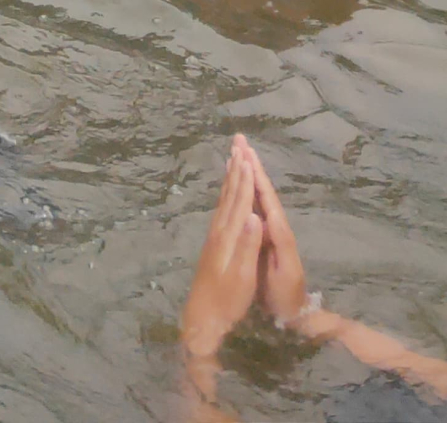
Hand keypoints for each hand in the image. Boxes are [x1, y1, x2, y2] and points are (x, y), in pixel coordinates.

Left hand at [180, 141, 263, 361]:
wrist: (203, 315)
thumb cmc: (227, 299)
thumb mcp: (243, 276)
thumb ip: (249, 246)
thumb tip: (256, 216)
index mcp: (229, 236)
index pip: (240, 201)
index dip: (246, 178)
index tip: (249, 155)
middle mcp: (220, 230)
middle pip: (230, 194)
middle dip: (236, 169)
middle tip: (238, 144)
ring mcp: (215, 235)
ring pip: (224, 199)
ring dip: (230, 178)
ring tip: (232, 158)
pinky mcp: (213, 243)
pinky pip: (221, 209)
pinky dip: (226, 194)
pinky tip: (226, 192)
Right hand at [244, 140, 311, 326]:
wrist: (294, 315)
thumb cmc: (283, 297)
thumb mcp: (282, 273)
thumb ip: (274, 245)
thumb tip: (258, 215)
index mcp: (279, 232)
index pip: (266, 196)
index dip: (255, 174)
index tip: (245, 151)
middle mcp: (276, 226)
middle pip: (263, 189)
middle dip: (251, 164)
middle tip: (240, 139)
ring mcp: (271, 231)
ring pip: (258, 195)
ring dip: (249, 173)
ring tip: (238, 153)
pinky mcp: (264, 237)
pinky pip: (254, 205)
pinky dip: (246, 189)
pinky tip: (239, 183)